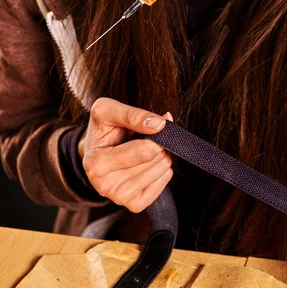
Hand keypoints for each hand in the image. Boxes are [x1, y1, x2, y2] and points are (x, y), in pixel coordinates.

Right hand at [77, 97, 173, 212]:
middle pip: (152, 162)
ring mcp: (119, 198)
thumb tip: (160, 124)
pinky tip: (151, 163)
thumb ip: (132, 114)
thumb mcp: (107, 110)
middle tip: (150, 136)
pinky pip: (161, 189)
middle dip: (159, 144)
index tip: (159, 123)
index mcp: (96, 164)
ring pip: (159, 173)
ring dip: (162, 156)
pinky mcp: (133, 204)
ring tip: (147, 148)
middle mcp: (105, 186)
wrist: (95, 149)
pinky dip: (162, 173)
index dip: (158, 135)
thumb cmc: (101, 128)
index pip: (142, 152)